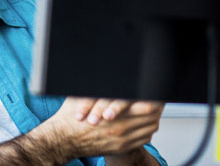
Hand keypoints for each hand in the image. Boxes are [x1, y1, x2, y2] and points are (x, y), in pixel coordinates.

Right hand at [33, 97, 163, 159]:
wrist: (62, 140)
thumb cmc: (70, 118)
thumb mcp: (81, 96)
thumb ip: (95, 88)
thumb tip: (101, 71)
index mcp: (112, 113)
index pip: (144, 105)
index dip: (150, 96)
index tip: (151, 89)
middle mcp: (120, 128)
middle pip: (151, 116)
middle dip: (156, 105)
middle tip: (157, 97)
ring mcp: (122, 140)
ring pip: (149, 128)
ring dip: (153, 118)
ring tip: (154, 109)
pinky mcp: (121, 147)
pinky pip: (144, 139)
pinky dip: (147, 130)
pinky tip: (145, 123)